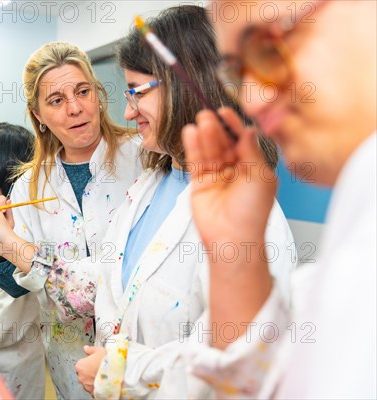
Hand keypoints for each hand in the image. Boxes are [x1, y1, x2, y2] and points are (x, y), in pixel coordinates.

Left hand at [75, 346, 106, 394]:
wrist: (116, 374)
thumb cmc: (107, 362)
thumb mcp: (99, 351)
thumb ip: (90, 350)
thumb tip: (86, 348)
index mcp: (80, 365)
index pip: (81, 364)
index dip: (88, 362)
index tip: (94, 362)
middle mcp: (81, 377)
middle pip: (83, 374)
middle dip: (89, 372)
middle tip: (99, 368)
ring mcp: (86, 386)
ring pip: (88, 382)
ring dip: (93, 380)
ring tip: (103, 375)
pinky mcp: (93, 393)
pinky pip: (93, 389)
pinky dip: (97, 386)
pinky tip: (104, 382)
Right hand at [182, 108, 275, 348]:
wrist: (233, 239)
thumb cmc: (252, 213)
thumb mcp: (260, 176)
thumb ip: (251, 151)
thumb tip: (249, 130)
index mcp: (254, 168)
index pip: (243, 140)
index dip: (234, 125)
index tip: (226, 111)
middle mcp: (235, 171)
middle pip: (224, 143)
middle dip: (217, 129)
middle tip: (208, 113)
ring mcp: (217, 177)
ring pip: (209, 151)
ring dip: (204, 135)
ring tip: (199, 121)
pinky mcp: (200, 184)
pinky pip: (196, 162)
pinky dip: (192, 147)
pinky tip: (190, 134)